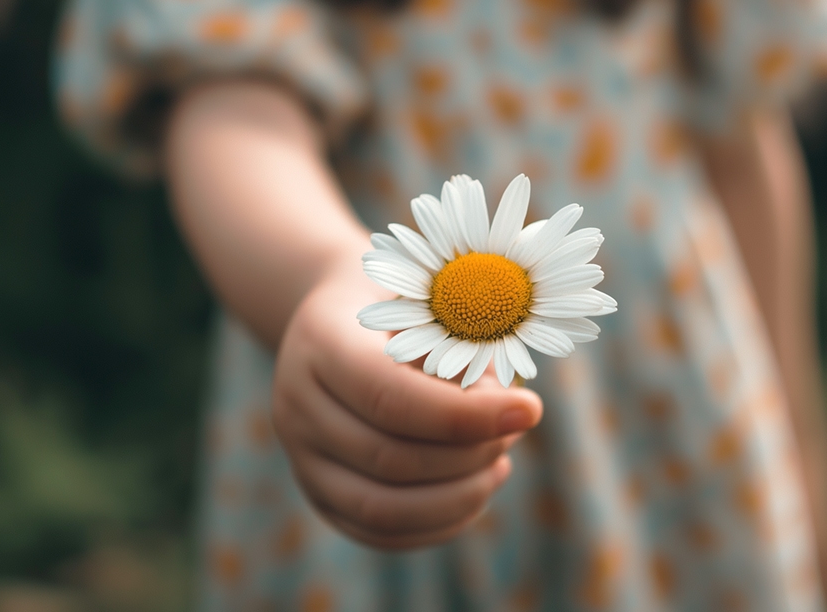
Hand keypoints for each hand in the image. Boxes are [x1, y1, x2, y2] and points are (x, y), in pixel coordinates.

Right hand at [271, 260, 542, 549]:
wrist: (339, 318)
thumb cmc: (403, 300)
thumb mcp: (431, 294)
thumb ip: (465, 338)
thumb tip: (507, 404)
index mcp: (320, 343)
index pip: (389, 397)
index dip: (464, 415)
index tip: (530, 409)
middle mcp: (296, 405)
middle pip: (388, 458)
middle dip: (469, 454)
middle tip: (516, 429)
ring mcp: (302, 458)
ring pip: (382, 509)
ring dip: (458, 497)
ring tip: (500, 463)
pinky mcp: (319, 495)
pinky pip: (380, 533)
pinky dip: (439, 523)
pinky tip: (477, 488)